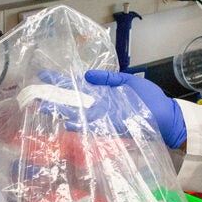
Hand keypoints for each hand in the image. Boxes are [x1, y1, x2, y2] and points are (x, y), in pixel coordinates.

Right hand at [35, 71, 185, 148]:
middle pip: (72, 100)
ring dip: (61, 111)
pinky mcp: (112, 126)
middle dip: (54, 97)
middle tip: (33, 95)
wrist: (167, 117)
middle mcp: (99, 106)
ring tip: (43, 107)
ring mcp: (104, 117)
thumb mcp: (130, 81)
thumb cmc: (150, 98)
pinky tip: (66, 121)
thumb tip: (88, 75)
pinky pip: (92, 125)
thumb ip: (110, 78)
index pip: (77, 85)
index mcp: (102, 93)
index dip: (61, 81)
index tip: (43, 75)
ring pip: (77, 113)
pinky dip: (79, 124)